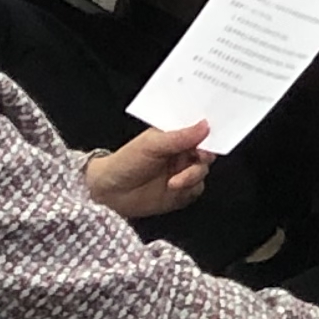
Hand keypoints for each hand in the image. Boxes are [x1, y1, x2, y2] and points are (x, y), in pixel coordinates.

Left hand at [86, 119, 214, 221]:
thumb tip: (205, 125)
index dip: (208, 134)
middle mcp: (182, 154)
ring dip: (193, 176)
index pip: (200, 132)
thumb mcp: (151, 144)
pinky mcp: (181, 193)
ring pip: (203, 172)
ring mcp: (183, 173)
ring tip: (174, 182)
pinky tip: (174, 189)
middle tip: (197, 158)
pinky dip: (189, 189)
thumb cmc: (125, 162)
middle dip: (204, 157)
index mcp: (176, 137)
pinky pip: (197, 189)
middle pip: (207, 152)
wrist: (108, 193)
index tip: (209, 138)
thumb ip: (179, 137)